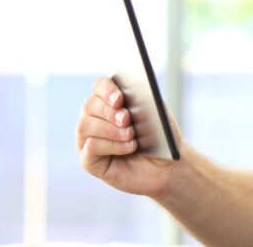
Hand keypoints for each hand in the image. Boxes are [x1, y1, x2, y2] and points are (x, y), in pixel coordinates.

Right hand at [75, 77, 179, 198]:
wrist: (167, 166)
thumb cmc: (160, 138)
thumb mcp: (158, 116)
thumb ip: (145, 102)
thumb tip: (133, 94)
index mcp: (111, 101)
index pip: (100, 86)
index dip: (107, 89)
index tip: (120, 99)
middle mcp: (95, 118)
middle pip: (90, 105)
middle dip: (109, 111)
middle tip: (127, 119)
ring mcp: (88, 139)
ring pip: (85, 125)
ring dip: (110, 129)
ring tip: (131, 135)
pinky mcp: (89, 161)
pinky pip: (90, 147)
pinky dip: (111, 145)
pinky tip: (129, 147)